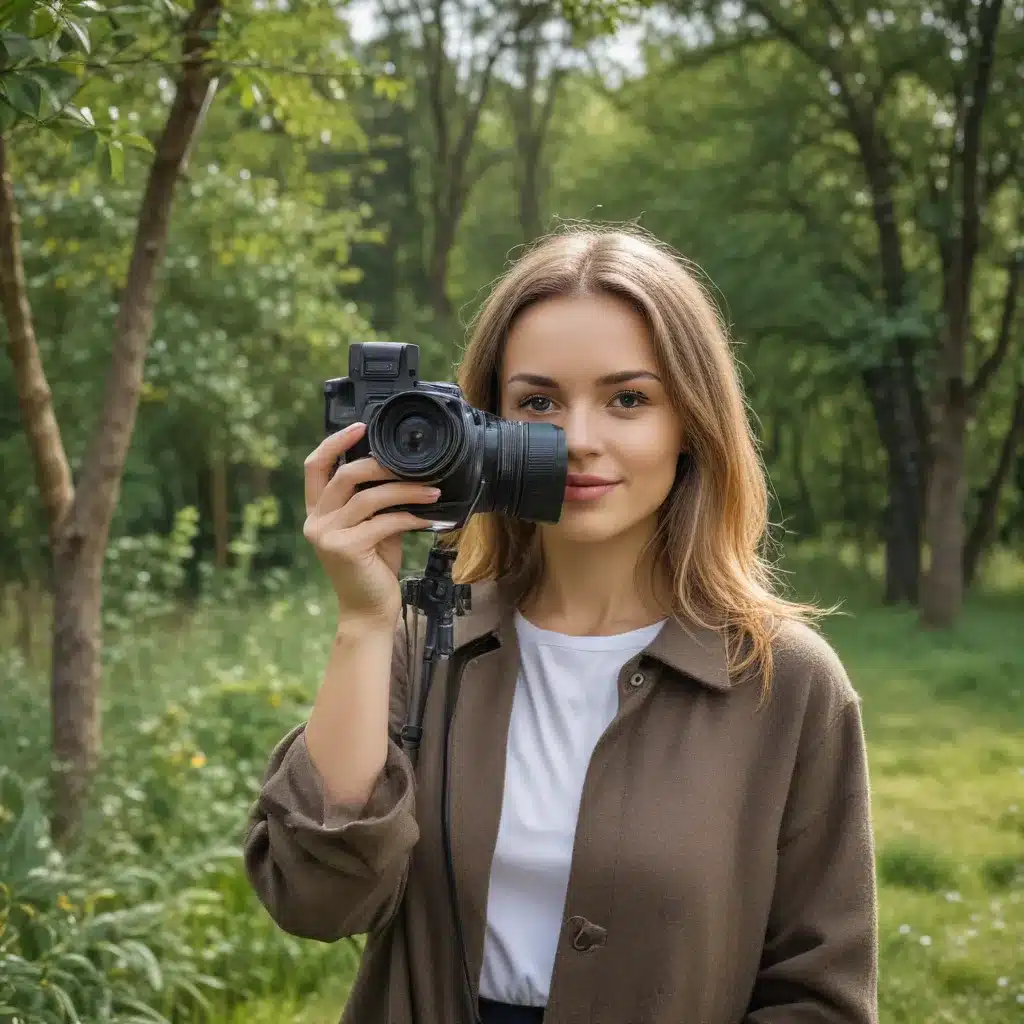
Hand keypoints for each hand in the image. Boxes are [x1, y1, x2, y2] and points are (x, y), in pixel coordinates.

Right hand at [303, 422, 437, 624]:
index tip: (361, 426)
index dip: (335, 442)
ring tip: (433, 490)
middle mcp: (316, 521)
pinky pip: (385, 522)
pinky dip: (410, 517)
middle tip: (413, 465)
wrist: (370, 612)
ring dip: (406, 490)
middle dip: (382, 465)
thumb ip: (374, 501)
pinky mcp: (346, 549)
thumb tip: (401, 469)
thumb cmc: (372, 569)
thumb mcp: (371, 528)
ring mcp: (328, 536)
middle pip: (345, 475)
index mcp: (317, 511)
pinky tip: (429, 518)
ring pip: (369, 497)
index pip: (315, 466)